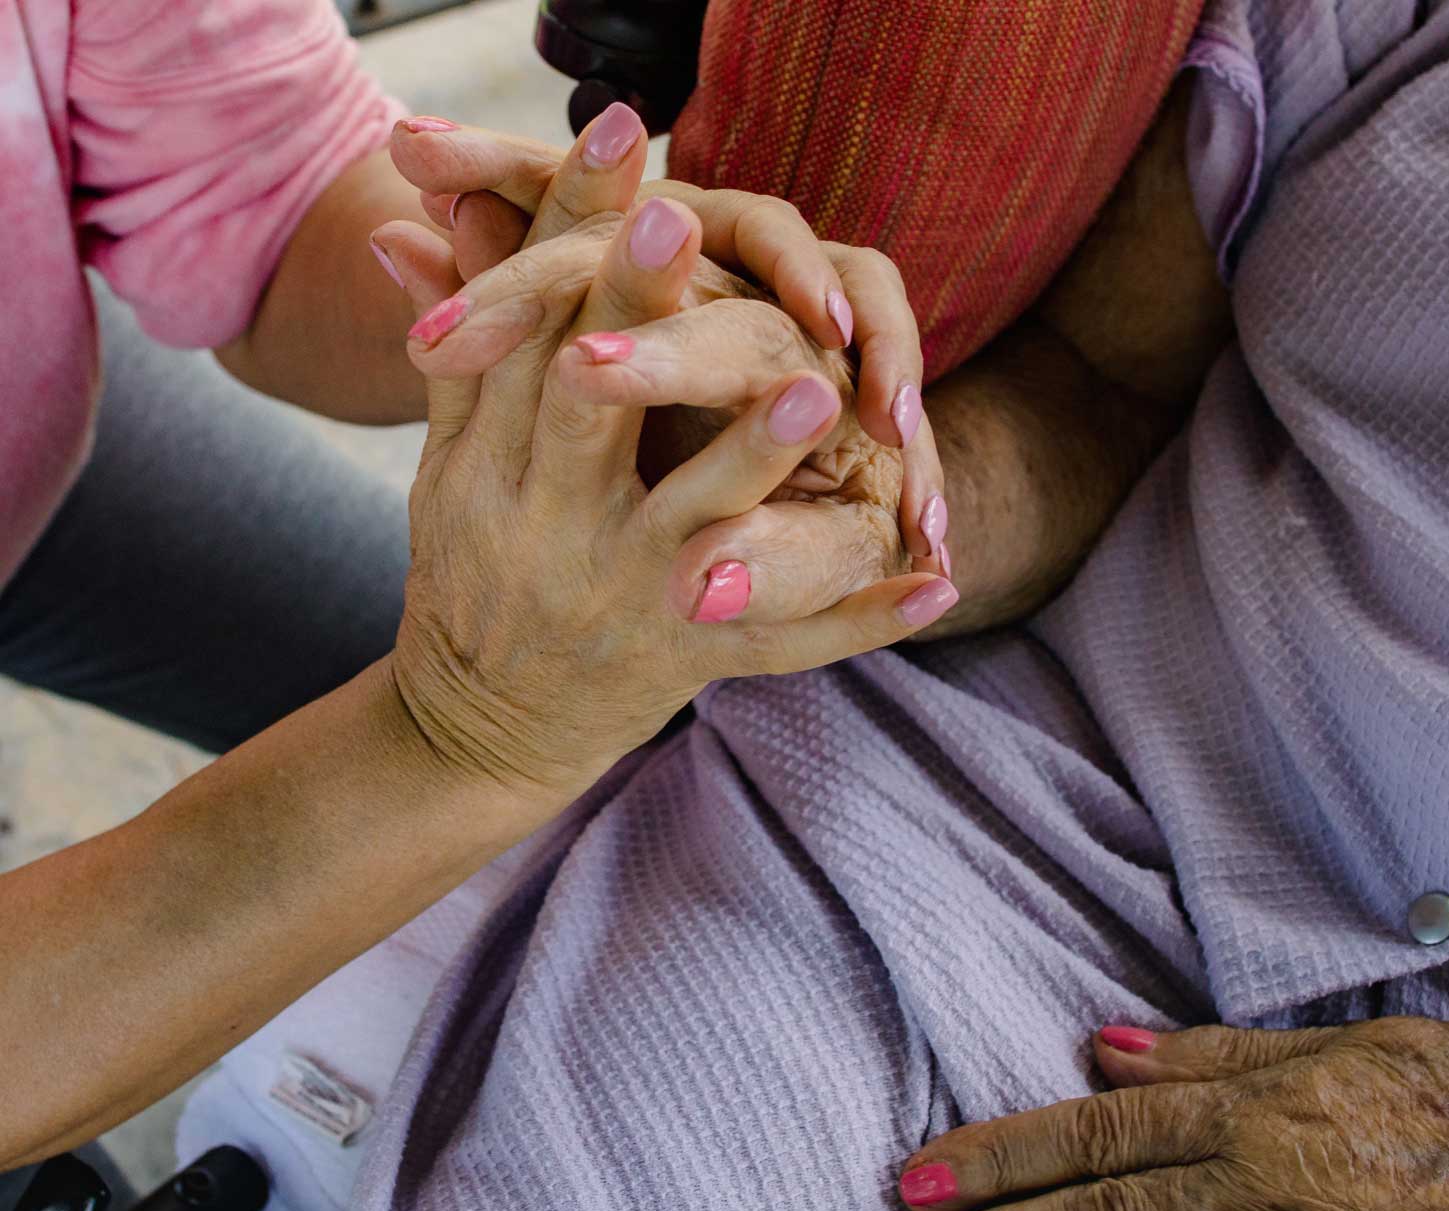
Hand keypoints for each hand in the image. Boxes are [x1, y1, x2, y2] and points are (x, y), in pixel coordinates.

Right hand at [373, 121, 956, 799]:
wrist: (484, 726)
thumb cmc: (475, 570)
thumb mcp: (450, 465)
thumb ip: (460, 352)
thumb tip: (404, 219)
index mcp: (494, 469)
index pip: (528, 334)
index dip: (568, 234)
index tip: (616, 139)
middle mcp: (556, 530)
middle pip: (593, 414)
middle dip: (642, 323)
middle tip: (691, 227)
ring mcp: (630, 599)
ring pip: (698, 524)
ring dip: (758, 459)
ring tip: (824, 391)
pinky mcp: (691, 659)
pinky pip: (785, 645)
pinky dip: (862, 621)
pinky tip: (938, 587)